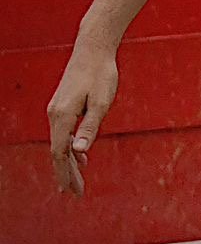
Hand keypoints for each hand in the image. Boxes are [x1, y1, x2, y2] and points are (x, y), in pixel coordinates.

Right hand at [47, 39, 118, 194]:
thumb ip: (90, 126)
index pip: (60, 153)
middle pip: (58, 151)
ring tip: (76, 181)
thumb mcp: (102, 102)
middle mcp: (54, 115)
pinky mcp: (62, 105)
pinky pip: (63, 133)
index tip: (73, 191)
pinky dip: (70, 147)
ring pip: (59, 143)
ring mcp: (56, 110)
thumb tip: (79, 151)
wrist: (93, 49)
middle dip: (66, 174)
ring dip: (68, 162)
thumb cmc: (101, 74)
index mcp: (62, 116)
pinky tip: (81, 155)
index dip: (66, 174)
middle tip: (75, 194)